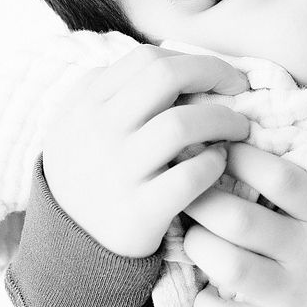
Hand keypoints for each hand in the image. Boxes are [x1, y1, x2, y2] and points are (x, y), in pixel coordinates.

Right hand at [43, 47, 253, 257]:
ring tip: (239, 130)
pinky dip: (214, 165)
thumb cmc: (86, 176)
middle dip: (213, 74)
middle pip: (165, 76)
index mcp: (87, 104)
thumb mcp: (75, 126)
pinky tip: (219, 164)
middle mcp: (100, 131)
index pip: (146, 58)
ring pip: (183, 124)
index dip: (192, 59)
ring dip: (224, 120)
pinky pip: (190, 177)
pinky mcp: (139, 212)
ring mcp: (119, 171)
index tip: (216, 75)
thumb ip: (106, 90)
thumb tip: (159, 62)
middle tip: (238, 90)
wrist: (67, 247)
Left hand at [182, 142, 306, 306]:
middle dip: (202, 199)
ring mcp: (290, 295)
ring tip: (192, 235)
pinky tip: (207, 293)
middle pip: (238, 219)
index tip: (222, 148)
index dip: (242, 157)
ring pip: (225, 265)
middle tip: (188, 190)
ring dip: (198, 246)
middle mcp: (306, 253)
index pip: (277, 176)